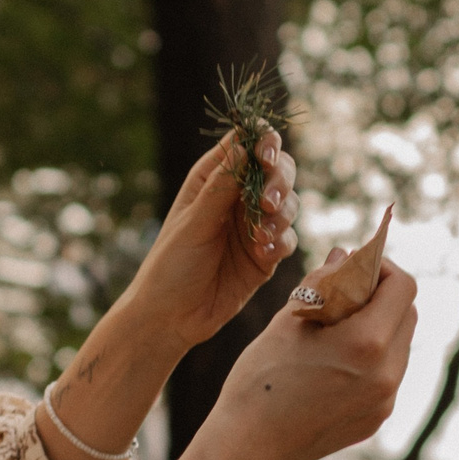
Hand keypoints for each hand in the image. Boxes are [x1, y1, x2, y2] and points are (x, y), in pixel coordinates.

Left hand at [121, 131, 298, 353]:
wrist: (171, 317)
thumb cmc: (170, 264)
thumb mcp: (194, 222)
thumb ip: (223, 185)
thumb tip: (246, 144)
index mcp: (213, 179)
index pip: (246, 144)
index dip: (263, 142)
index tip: (266, 156)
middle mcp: (237, 197)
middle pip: (277, 169)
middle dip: (279, 181)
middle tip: (268, 202)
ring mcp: (254, 225)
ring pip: (288, 203)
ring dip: (281, 215)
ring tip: (260, 236)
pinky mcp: (266, 254)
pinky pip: (287, 238)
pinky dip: (280, 242)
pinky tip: (263, 254)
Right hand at [172, 261, 420, 459]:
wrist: (246, 444)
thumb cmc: (260, 377)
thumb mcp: (289, 319)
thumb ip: (324, 282)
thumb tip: (344, 255)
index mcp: (366, 343)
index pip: (403, 287)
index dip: (384, 268)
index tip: (358, 266)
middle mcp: (386, 374)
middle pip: (408, 314)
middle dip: (383, 295)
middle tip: (349, 290)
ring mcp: (384, 401)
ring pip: (400, 345)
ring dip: (379, 326)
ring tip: (340, 326)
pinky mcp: (376, 419)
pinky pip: (387, 375)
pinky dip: (372, 357)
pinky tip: (336, 360)